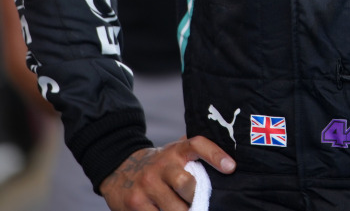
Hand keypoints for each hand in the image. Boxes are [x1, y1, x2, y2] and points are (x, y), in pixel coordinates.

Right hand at [100, 136, 234, 210]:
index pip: (197, 145)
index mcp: (175, 151)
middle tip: (202, 205)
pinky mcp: (135, 204)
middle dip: (197, 199)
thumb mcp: (173, 153)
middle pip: (187, 185)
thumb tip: (227, 159)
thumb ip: (194, 152)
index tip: (231, 167)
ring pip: (174, 208)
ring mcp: (146, 186)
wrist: (118, 170)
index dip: (215, 154)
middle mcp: (161, 166)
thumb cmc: (158, 165)